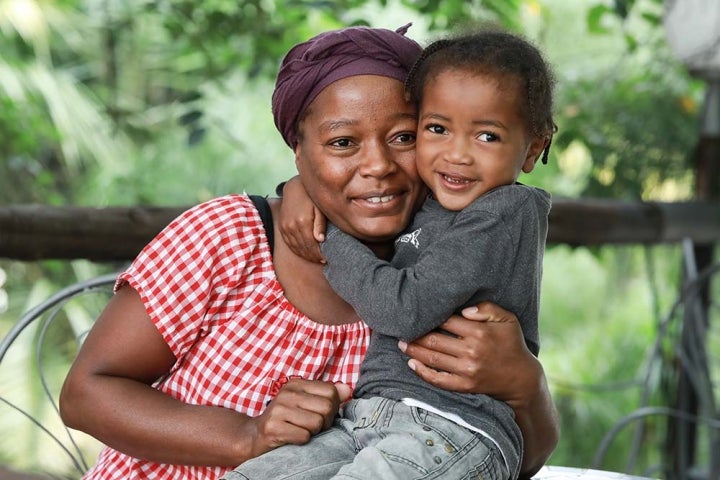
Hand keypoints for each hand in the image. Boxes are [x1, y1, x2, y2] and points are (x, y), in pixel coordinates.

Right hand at [247, 379, 350, 457]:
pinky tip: (292, 437)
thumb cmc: (287, 419)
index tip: (321, 414)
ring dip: (313, 432)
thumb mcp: (305, 402)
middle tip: (313, 426)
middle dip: (325, 422)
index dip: (332, 407)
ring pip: (317, 423)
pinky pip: (304, 436)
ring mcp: (278, 410)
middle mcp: (287, 393)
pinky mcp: (273, 428)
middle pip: (326, 408)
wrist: (255, 436)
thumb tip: (348, 389)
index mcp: (297, 384)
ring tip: (301, 430)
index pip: (331, 391)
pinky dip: (302, 440)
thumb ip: (327, 395)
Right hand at [278, 176, 326, 263]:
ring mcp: (285, 227)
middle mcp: (291, 226)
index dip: (319, 254)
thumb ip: (320, 224)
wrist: (294, 188)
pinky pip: (289, 244)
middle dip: (314, 257)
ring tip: (315, 259)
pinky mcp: (282, 227)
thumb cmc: (311, 198)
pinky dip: (297, 250)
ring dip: (306, 255)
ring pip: (296, 248)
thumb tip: (321, 240)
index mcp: (302, 222)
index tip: (326, 259)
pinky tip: (305, 253)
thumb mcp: (319, 209)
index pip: (311, 245)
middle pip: (303, 248)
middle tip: (322, 261)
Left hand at [402, 302, 557, 475]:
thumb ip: (487, 308)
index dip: (430, 316)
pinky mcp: (464, 386)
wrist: (521, 378)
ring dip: (414, 350)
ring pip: (433, 358)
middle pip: (435, 339)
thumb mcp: (508, 319)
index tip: (418, 311)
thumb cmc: (512, 344)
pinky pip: (439, 379)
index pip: (446, 320)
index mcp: (479, 332)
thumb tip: (464, 310)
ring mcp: (467, 370)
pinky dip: (423, 372)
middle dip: (415, 333)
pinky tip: (411, 364)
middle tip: (402, 327)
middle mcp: (471, 351)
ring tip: (401, 343)